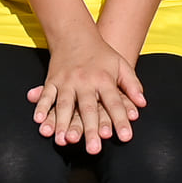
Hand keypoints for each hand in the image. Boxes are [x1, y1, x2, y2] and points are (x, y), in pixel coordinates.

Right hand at [29, 26, 141, 151]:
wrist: (75, 33)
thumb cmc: (101, 53)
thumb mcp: (121, 65)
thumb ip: (132, 85)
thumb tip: (142, 104)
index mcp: (104, 79)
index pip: (115, 103)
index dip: (121, 120)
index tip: (126, 137)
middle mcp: (85, 81)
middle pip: (88, 108)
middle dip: (91, 129)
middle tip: (94, 149)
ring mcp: (67, 81)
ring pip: (65, 105)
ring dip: (63, 124)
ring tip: (63, 141)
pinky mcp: (52, 80)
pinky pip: (46, 95)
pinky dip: (42, 108)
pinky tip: (39, 122)